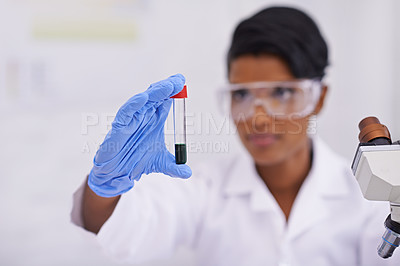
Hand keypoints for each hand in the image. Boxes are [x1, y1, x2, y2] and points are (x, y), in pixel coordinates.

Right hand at [88, 74, 191, 196]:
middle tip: (179, 80)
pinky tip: (143, 98)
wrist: (116, 174)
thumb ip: (174, 167)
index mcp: (154, 120)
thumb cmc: (135, 161)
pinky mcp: (119, 128)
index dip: (174, 91)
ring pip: (142, 101)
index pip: (165, 101)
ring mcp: (131, 120)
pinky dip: (133, 105)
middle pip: (155, 96)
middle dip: (167, 87)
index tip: (183, 83)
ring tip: (168, 87)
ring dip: (155, 93)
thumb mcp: (160, 163)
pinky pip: (125, 113)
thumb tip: (188, 173)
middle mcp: (143, 117)